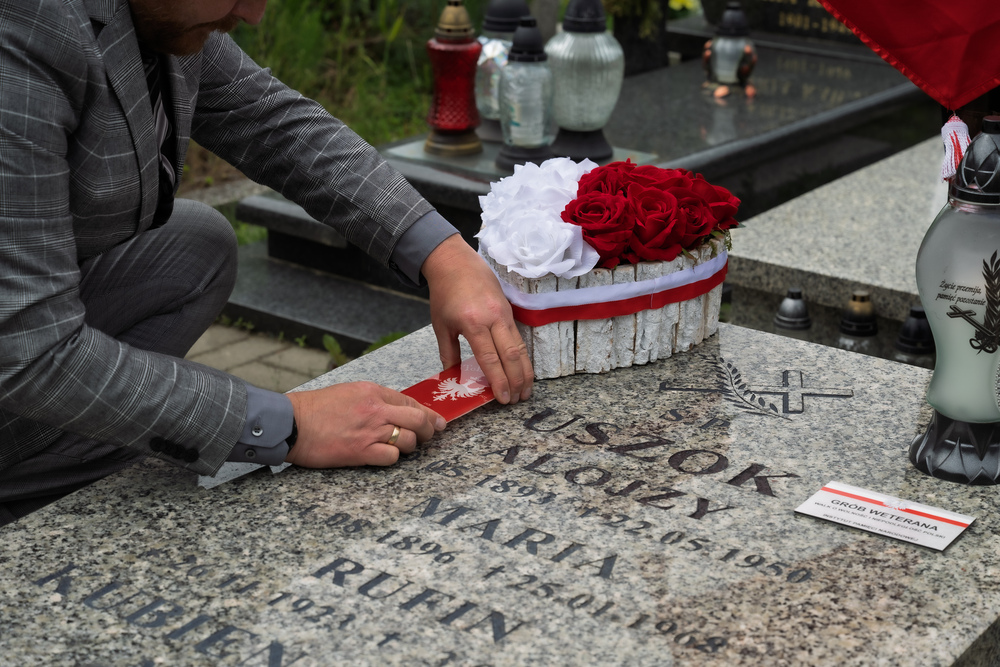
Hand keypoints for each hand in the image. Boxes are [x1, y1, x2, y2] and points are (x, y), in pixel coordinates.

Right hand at [285, 382, 444, 466]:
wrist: (292, 423)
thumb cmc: (315, 408)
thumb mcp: (348, 392)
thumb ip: (373, 399)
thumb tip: (396, 410)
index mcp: (372, 392)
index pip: (410, 402)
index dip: (428, 413)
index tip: (437, 421)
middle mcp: (375, 410)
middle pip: (417, 420)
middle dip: (428, 429)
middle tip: (429, 435)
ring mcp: (370, 431)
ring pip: (409, 439)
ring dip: (410, 445)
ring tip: (402, 447)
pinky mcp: (361, 452)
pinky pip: (392, 457)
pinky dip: (393, 457)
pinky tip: (385, 455)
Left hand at [422, 235, 532, 404]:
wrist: (456, 262)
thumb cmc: (445, 293)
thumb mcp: (441, 325)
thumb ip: (448, 352)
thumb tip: (454, 377)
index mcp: (473, 323)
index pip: (490, 358)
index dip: (498, 380)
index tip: (503, 398)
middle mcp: (493, 319)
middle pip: (511, 355)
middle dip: (517, 380)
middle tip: (518, 400)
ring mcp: (504, 314)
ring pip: (520, 347)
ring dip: (525, 371)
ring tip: (526, 391)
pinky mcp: (509, 311)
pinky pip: (519, 338)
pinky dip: (523, 357)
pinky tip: (524, 370)